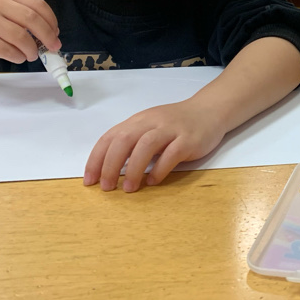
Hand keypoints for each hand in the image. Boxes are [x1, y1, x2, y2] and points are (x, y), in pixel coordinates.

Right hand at [0, 0, 60, 63]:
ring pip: (21, 37)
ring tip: (32, 55)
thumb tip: (51, 33)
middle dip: (47, 36)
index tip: (56, 33)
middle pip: (32, 20)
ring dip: (32, 49)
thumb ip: (22, 15)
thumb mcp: (0, 8)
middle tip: (53, 47)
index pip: (37, 5)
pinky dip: (18, 56)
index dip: (51, 21)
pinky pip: (7, 50)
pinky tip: (18, 57)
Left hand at [84, 97, 226, 191]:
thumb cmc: (176, 124)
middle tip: (106, 187)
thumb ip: (133, 142)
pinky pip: (171, 154)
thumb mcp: (151, 127)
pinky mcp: (189, 139)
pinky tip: (154, 181)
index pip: (110, 137)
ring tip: (129, 188)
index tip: (89, 181)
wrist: (210, 111)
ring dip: (133, 169)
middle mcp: (152, 122)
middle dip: (111, 165)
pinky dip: (159, 169)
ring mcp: (171, 129)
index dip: (97, 159)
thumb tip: (109, 168)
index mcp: (139, 120)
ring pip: (146, 145)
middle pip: (124, 140)